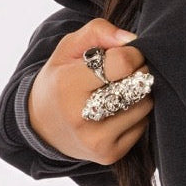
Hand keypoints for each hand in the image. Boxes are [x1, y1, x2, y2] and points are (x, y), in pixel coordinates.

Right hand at [27, 18, 151, 164]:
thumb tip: (131, 40)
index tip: (127, 53)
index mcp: (67, 85)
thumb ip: (98, 32)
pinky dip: (136, 114)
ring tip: (120, 90)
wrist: (40, 126)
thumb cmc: (59, 80)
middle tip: (128, 70)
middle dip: (139, 72)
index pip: (122, 64)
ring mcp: (96, 140)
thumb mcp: (68, 48)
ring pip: (144, 106)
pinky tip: (118, 110)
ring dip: (140, 94)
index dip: (132, 54)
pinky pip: (142, 126)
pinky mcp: (109, 154)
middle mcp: (81, 117)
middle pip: (137, 85)